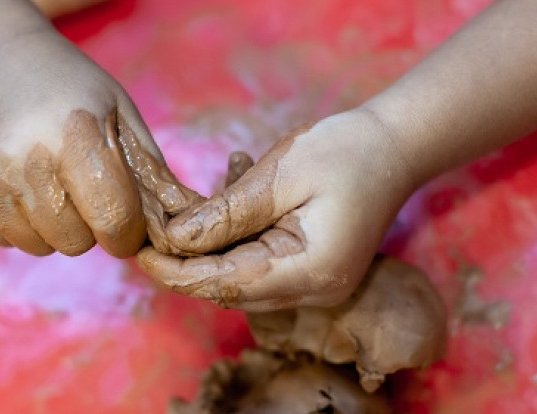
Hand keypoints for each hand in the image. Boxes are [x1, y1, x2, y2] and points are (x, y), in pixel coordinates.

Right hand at [0, 32, 196, 256]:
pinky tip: (19, 183)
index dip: (127, 232)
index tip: (126, 222)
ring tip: (50, 181)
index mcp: (76, 136)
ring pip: (38, 246)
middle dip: (89, 226)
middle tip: (83, 189)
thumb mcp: (122, 115)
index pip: (114, 222)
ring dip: (52, 226)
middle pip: (75, 242)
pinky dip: (18, 223)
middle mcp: (23, 158)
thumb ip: (152, 176)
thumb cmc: (73, 90)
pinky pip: (2, 240)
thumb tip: (178, 230)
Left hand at [137, 110, 417, 310]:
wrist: (396, 146)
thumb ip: (227, 214)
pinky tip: (222, 207)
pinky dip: (233, 245)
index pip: (227, 285)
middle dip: (186, 266)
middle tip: (149, 233)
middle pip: (231, 291)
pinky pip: (260, 269)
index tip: (140, 252)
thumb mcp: (279, 175)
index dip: (178, 273)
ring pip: (242, 284)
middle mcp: (315, 290)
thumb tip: (176, 240)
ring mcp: (317, 286)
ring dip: (207, 255)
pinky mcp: (313, 272)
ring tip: (179, 216)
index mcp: (310, 270)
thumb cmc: (344, 151)